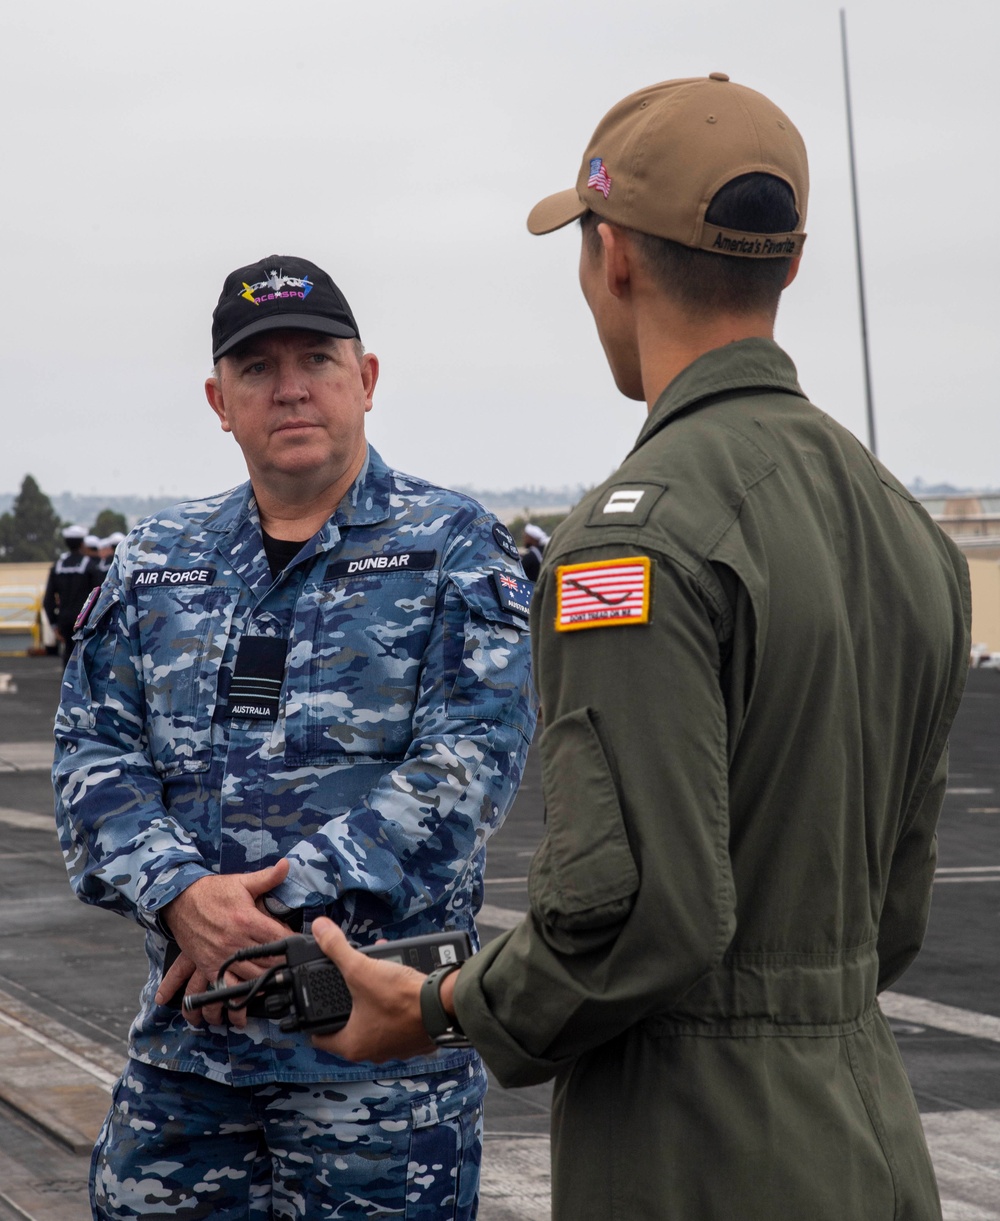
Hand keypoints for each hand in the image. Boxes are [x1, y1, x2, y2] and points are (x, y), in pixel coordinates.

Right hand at [155, 859, 291, 1026]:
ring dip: (268, 980)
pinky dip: (242, 992)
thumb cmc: (212, 892)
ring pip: (252, 975)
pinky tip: (254, 994)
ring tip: (282, 981)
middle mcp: (235, 941)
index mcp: (247, 920)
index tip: (304, 946)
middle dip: (285, 964)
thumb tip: (288, 864)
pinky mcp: (210, 966)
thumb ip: (267, 877)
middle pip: (269, 960)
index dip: (294, 944)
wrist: (180, 901)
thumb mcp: (241, 882)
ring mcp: (222, 956)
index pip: (279, 938)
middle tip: (297, 966)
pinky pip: (229, 985)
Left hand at [309, 917, 435, 1061]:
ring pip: (375, 1021)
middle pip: (350, 1026)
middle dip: (349, 1000)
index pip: (320, 1037)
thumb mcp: (361, 969)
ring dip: (373, 999)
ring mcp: (395, 1048)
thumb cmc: (400, 998)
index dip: (313, 1018)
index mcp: (352, 1044)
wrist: (443, 1006)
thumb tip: (319, 929)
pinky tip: (398, 984)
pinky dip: (394, 1004)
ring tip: (375, 975)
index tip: (314, 1004)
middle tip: (347, 983)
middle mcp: (372, 1052)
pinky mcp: (414, 1039)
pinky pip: (397, 1020)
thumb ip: (337, 948)